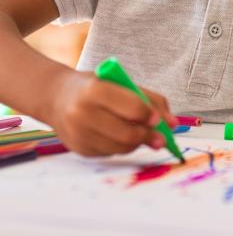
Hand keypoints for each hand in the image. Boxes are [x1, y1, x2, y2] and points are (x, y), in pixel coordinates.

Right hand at [48, 69, 177, 156]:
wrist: (57, 97)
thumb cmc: (97, 86)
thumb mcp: (121, 82)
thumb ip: (150, 99)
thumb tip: (173, 124)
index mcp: (95, 90)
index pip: (132, 107)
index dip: (149, 115)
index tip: (159, 119)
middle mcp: (83, 113)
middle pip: (127, 133)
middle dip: (148, 136)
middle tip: (161, 137)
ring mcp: (78, 134)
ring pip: (120, 147)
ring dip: (137, 142)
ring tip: (142, 133)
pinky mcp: (79, 149)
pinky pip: (110, 153)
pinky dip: (122, 146)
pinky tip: (119, 134)